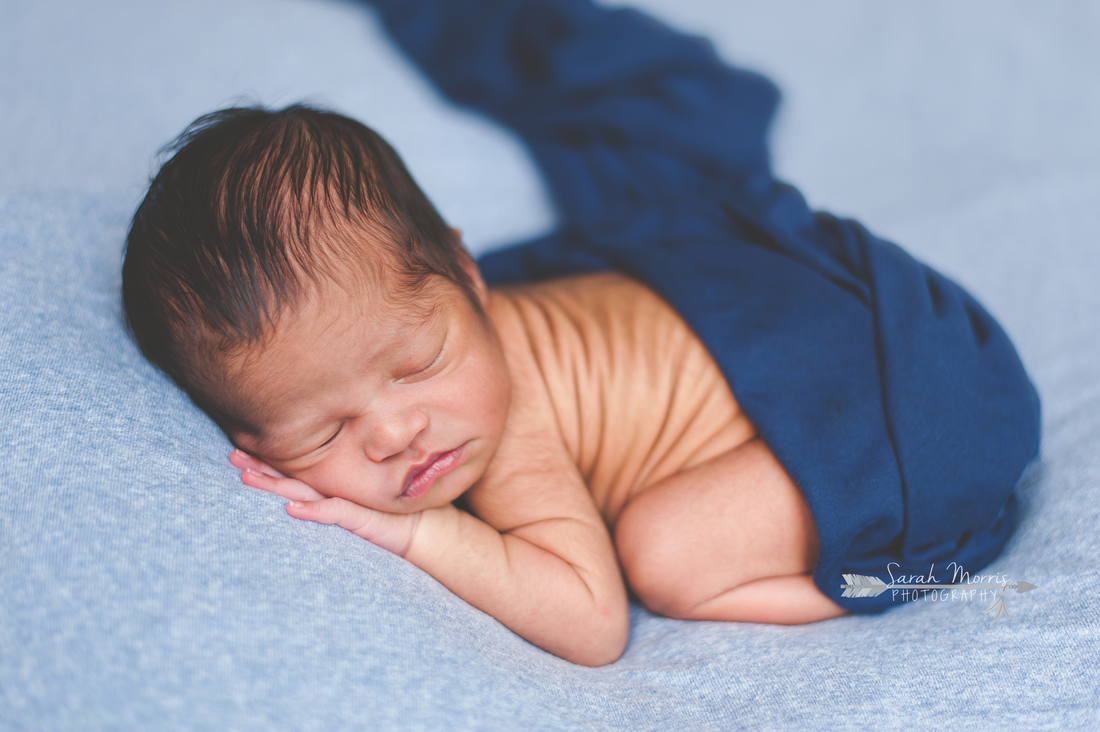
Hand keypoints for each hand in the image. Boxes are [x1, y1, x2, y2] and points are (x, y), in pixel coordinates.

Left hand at [229, 449, 421, 556]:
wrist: (428, 530)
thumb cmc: (396, 515)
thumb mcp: (363, 502)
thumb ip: (338, 495)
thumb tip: (302, 491)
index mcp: (336, 484)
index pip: (296, 469)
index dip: (270, 459)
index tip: (242, 447)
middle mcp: (339, 489)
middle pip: (292, 475)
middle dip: (261, 466)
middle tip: (232, 455)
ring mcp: (349, 502)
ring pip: (304, 490)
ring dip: (275, 484)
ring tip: (246, 477)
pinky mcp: (362, 519)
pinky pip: (333, 513)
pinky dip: (312, 510)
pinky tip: (291, 509)